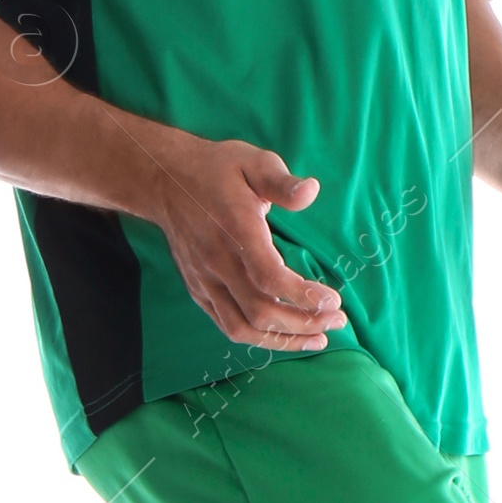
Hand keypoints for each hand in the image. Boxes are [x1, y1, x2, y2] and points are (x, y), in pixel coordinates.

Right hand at [153, 138, 346, 349]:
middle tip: (337, 320)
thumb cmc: (216, 169)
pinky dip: (259, 337)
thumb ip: (281, 182)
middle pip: (261, 311)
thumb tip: (311, 190)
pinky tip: (285, 336)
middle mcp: (217, 262)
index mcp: (235, 231)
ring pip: (242, 328)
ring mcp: (204, 280)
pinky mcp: (198, 290)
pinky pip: (227, 325)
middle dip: (304, 323)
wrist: (164, 180)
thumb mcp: (252, 162)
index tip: (333, 300)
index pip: (269, 277)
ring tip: (318, 339)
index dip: (303, 295)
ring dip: (283, 340)